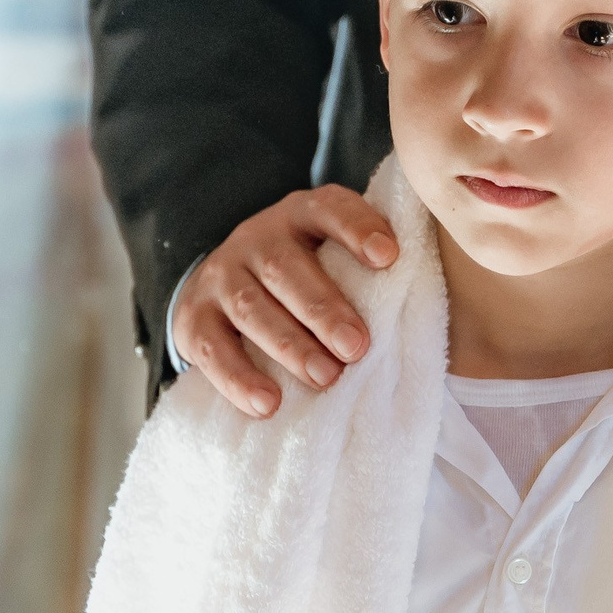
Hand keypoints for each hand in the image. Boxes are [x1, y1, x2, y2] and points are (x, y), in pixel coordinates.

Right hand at [172, 185, 397, 417]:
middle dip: (323, 309)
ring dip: (289, 345)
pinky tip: (268, 403)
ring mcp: (220, 275)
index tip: (389, 257)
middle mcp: (255, 238)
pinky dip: (239, 378)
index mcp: (299, 216)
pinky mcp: (193, 317)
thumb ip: (364, 272)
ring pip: (250, 308)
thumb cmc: (300, 278)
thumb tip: (419, 311)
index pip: (329, 209)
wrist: (221, 285)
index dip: (357, 228)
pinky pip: (212, 349)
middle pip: (285, 268)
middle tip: (357, 347)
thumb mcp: (328, 256)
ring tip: (325, 378)